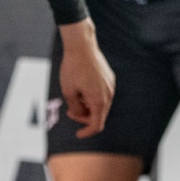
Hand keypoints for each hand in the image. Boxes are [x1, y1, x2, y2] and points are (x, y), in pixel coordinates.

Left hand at [55, 20, 113, 137]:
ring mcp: (111, 85)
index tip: (78, 134)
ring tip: (74, 96)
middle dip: (83, 116)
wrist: (81, 46)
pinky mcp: (109, 78)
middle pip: (98, 115)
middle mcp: (109, 94)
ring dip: (87, 106)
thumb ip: (75, 109)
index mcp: (99, 101)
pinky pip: (102, 93)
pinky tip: (81, 87)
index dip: (87, 132)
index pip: (96, 125)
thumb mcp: (68, 92)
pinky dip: (92, 96)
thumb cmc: (73, 69)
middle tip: (69, 110)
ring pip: (100, 104)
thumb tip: (80, 114)